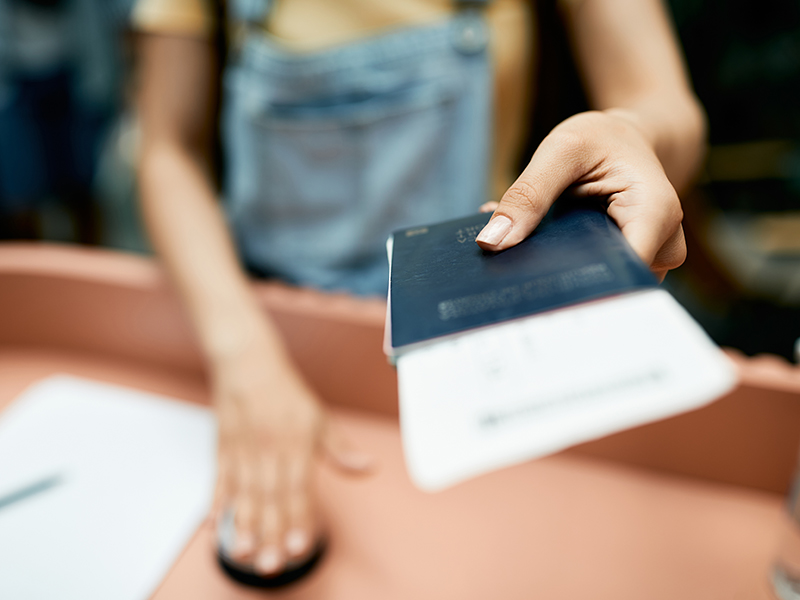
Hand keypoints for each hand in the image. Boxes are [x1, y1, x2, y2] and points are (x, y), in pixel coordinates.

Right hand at [210, 331, 371, 574]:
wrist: (246, 360)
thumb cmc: (284, 391)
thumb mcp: (318, 417)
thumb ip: (340, 449)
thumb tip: (369, 467)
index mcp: (295, 442)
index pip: (298, 487)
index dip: (300, 518)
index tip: (300, 545)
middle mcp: (268, 448)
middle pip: (269, 497)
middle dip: (270, 533)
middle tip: (271, 565)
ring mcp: (242, 449)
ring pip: (242, 494)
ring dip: (242, 526)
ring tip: (243, 554)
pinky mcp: (222, 448)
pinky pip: (218, 480)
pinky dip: (215, 504)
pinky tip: (215, 526)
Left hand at [476, 110, 686, 280]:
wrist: (627, 139)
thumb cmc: (601, 139)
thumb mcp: (561, 150)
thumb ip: (527, 195)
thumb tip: (492, 243)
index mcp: (653, 214)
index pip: (620, 273)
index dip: (576, 285)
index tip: (529, 284)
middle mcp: (662, 245)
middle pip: (609, 285)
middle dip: (559, 277)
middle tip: (511, 263)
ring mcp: (650, 260)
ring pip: (600, 284)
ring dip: (559, 269)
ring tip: (528, 245)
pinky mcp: (632, 265)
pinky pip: (596, 276)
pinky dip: (565, 263)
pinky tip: (541, 245)